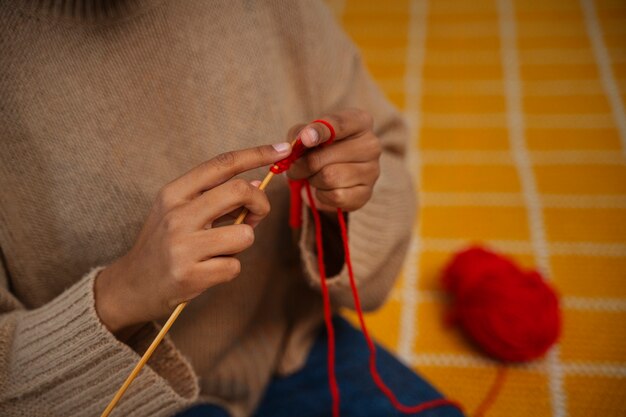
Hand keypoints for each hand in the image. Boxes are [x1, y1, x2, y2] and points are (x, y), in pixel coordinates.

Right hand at [95, 143, 291, 332]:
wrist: (132, 285)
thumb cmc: (163, 243)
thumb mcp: (179, 211)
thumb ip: (213, 196)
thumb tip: (256, 181)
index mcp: (174, 193)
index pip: (221, 164)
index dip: (256, 153)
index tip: (283, 149)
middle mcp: (177, 215)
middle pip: (239, 191)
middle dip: (261, 202)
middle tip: (257, 214)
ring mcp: (183, 246)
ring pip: (245, 235)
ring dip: (242, 242)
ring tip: (222, 248)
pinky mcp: (190, 275)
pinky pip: (234, 266)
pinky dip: (229, 268)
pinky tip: (209, 270)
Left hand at [287, 109, 380, 211]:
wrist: (334, 171)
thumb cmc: (321, 146)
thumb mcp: (307, 133)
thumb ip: (298, 134)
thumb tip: (292, 146)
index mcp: (360, 121)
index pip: (339, 124)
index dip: (319, 131)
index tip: (305, 139)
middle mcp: (371, 145)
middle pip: (324, 156)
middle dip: (302, 165)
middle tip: (294, 168)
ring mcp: (372, 171)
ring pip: (328, 178)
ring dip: (313, 180)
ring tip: (315, 175)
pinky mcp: (366, 194)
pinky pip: (335, 197)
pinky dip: (322, 195)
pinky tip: (325, 188)